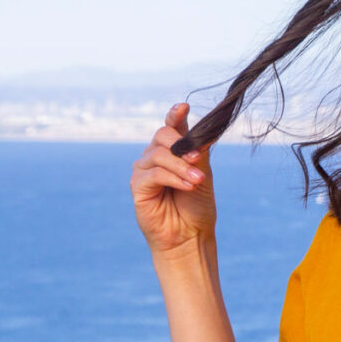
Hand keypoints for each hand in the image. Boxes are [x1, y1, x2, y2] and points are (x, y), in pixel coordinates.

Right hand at [131, 103, 216, 255]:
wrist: (190, 234)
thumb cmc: (197, 205)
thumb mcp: (202, 175)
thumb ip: (198, 153)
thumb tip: (203, 132)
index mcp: (172, 150)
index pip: (172, 126)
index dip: (175, 115)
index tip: (183, 107)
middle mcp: (155, 156)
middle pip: (163, 135)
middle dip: (182, 146)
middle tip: (197, 160)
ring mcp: (143, 170)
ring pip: (159, 155)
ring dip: (182, 167)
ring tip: (198, 181)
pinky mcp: (137, 186)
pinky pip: (154, 174)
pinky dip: (173, 178)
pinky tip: (187, 187)